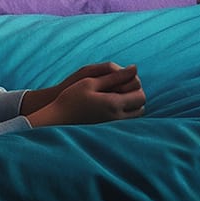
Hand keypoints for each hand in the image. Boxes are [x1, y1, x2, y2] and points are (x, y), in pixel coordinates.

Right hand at [26, 63, 144, 127]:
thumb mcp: (90, 81)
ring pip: (135, 116)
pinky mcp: (108, 131)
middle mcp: (117, 118)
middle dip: (136, 96)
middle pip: (141, 107)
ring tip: (116, 96)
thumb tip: (135, 69)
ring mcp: (113, 127)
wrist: (58, 119)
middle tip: (121, 87)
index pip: (140, 95)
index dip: (136, 85)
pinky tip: (111, 106)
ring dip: (131, 105)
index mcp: (114, 104)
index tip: (124, 79)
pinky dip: (125, 113)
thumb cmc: (71, 98)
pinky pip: (126, 122)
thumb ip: (115, 75)